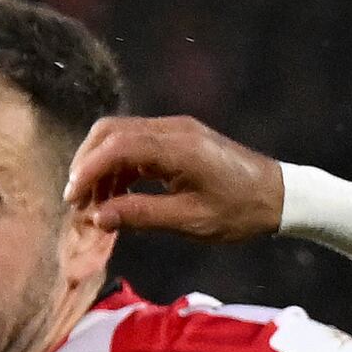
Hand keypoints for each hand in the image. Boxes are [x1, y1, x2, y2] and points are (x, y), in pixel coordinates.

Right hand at [69, 113, 288, 245]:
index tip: (72, 198)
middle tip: (76, 201)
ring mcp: (176, 131)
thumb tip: (98, 218)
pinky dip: (120, 167)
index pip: (116, 146)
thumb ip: (141, 216)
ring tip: (95, 205)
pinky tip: (117, 196)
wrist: (280, 196)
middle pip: (111, 132)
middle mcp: (173, 129)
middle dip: (87, 163)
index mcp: (177, 146)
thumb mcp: (190, 221)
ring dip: (102, 167)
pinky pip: (138, 145)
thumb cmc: (239, 212)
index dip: (87, 170)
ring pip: (121, 137)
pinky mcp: (179, 139)